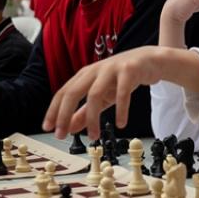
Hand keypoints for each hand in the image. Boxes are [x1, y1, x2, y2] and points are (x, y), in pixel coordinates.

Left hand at [42, 46, 171, 138]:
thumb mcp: (102, 97)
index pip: (63, 93)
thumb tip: (68, 129)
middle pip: (73, 92)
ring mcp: (111, 69)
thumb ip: (85, 112)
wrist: (150, 61)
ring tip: (94, 136)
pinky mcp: (129, 71)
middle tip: (61, 135)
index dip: (54, 110)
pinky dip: (121, 109)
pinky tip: (121, 124)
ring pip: (95, 94)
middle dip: (64, 114)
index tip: (48, 128)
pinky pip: (123, 92)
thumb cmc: (122, 78)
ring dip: (92, 118)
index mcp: (85, 75)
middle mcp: (95, 70)